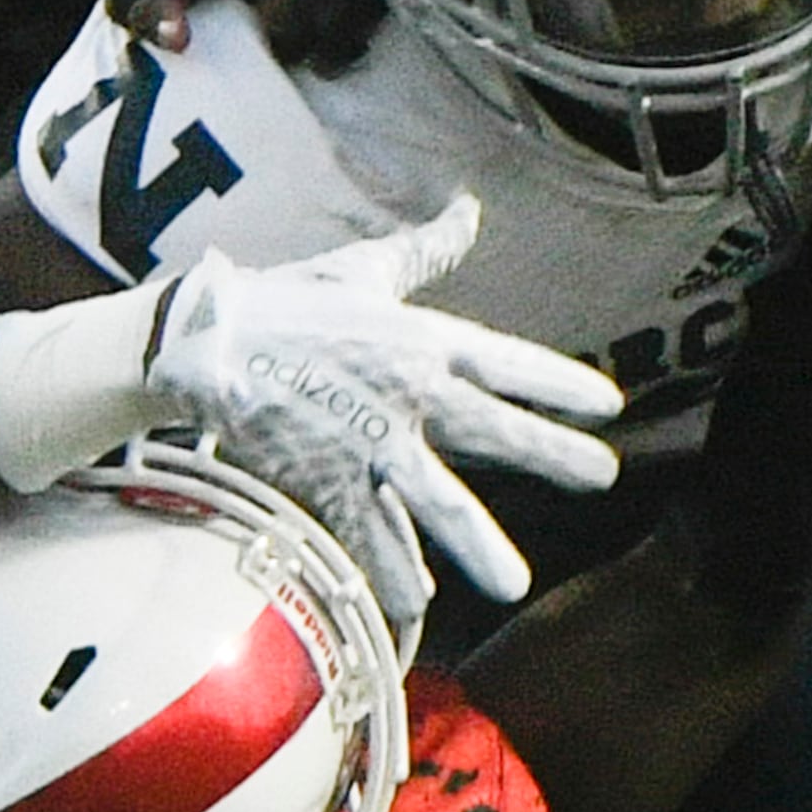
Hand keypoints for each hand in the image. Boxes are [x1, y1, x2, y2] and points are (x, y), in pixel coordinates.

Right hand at [144, 195, 622, 628]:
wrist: (203, 340)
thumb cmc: (286, 300)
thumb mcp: (363, 268)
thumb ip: (427, 249)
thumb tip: (468, 208)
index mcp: (422, 338)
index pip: (507, 362)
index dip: (559, 384)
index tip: (609, 406)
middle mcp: (406, 392)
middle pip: (493, 430)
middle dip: (551, 454)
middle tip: (602, 475)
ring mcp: (367, 441)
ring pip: (435, 500)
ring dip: (477, 545)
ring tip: (514, 586)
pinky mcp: (325, 479)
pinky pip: (368, 532)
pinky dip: (391, 569)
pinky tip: (417, 603)